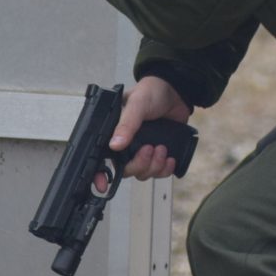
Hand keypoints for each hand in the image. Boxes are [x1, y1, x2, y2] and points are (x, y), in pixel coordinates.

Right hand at [93, 75, 191, 192]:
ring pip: (143, 173)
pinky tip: (170, 158)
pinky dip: (165, 169)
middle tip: (149, 148)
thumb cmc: (151, 92)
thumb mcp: (136, 104)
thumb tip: (115, 144)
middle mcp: (127, 145)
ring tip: (162, 148)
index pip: (102, 159)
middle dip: (139, 164)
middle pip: (126, 170)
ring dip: (154, 165)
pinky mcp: (158, 153)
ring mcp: (143, 150)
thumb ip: (127, 124)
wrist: (175, 91)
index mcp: (114, 133)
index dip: (100, 175)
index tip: (103, 184)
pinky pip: (159, 172)